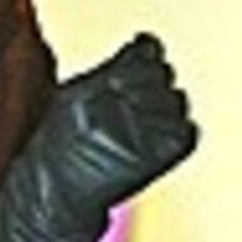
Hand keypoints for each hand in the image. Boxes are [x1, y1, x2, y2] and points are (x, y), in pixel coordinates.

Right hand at [35, 32, 198, 225]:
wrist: (55, 196)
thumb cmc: (57, 149)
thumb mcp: (71, 95)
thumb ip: (109, 69)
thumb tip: (142, 45)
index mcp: (102, 85)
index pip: (147, 53)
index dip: (143, 59)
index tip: (133, 71)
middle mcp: (127, 103)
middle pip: (163, 75)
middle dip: (151, 85)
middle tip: (129, 108)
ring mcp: (149, 128)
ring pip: (177, 101)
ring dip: (163, 110)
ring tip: (136, 129)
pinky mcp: (167, 151)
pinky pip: (185, 131)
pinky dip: (173, 135)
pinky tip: (149, 144)